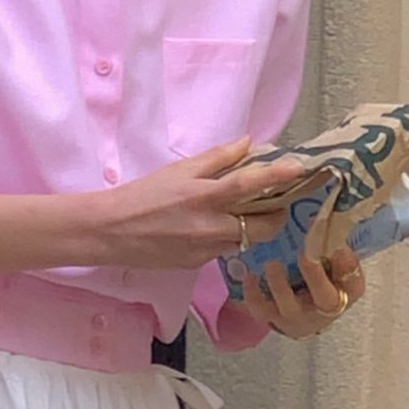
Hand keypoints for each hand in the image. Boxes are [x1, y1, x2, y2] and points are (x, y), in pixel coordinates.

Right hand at [96, 136, 307, 271]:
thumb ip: (216, 158)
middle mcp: (209, 227)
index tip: (299, 168)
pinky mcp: (197, 264)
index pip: (248, 185)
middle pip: (262, 226)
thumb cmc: (142, 196)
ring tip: (240, 212)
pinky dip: (227, 237)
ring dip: (252, 226)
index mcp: (203, 196)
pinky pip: (224, 249)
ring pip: (245, 240)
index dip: (276, 176)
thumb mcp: (178, 170)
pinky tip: (211, 227)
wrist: (110, 232)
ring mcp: (205, 250)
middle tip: (276, 200)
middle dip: (276, 213)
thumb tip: (247, 143)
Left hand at [241, 247, 365, 339]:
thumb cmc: (327, 283)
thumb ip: (335, 248)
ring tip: (272, 262)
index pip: (353, 282)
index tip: (336, 243)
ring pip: (289, 306)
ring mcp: (296, 316)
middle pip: (324, 298)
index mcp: (346, 294)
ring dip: (279, 284)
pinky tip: (250, 275)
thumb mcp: (339, 268)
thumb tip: (321, 221)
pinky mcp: (273, 318)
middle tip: (305, 252)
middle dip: (315, 274)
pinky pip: (260, 310)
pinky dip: (253, 294)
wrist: (308, 316)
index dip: (346, 262)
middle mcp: (324, 310)